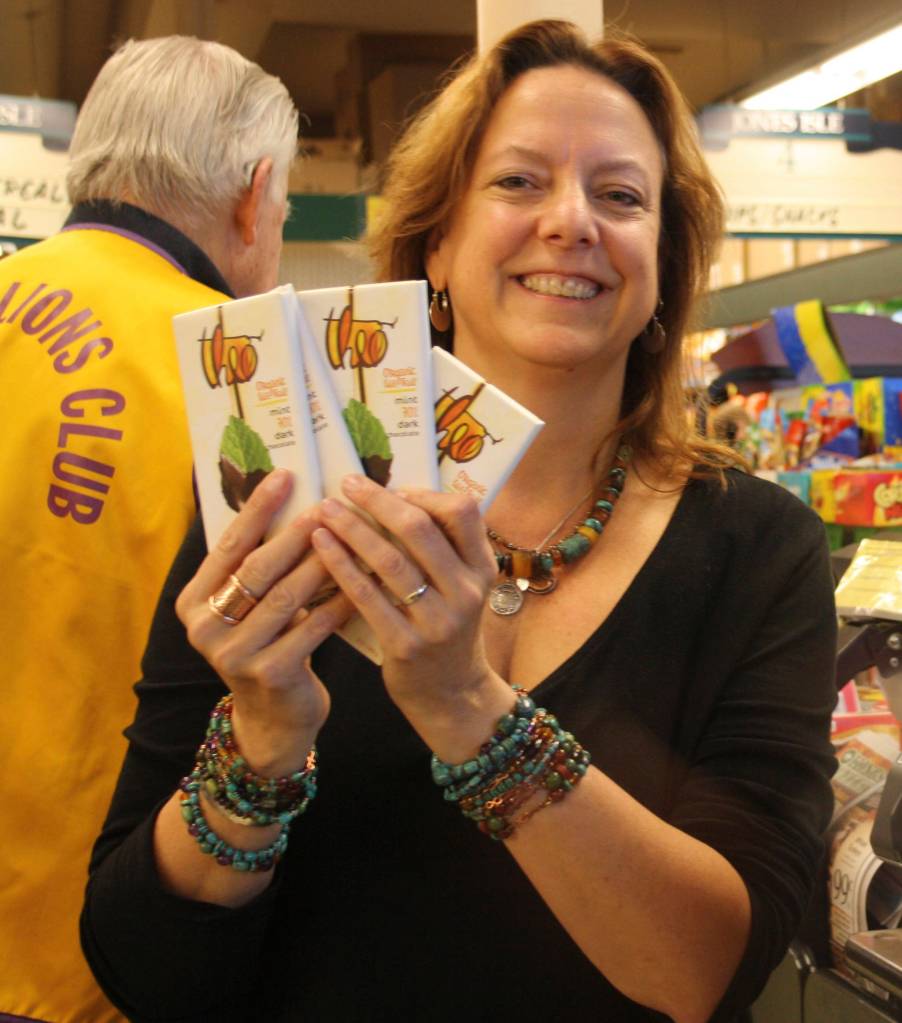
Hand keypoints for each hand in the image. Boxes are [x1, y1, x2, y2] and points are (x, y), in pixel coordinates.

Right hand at [175, 469, 353, 775]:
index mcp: (193, 602)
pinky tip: (363, 581)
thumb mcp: (250, 606)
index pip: (228, 545)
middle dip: (296, 533)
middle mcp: (205, 628)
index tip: (284, 475)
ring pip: (287, 596)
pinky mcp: (269, 673)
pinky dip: (339, 601)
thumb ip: (258, 566)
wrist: (274, 717)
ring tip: (352, 535)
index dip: (257, 509)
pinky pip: (312, 627)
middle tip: (328, 504)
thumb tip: (294, 499)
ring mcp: (234, 654)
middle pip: (258, 568)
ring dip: (323, 563)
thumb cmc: (267, 644)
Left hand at [310, 474, 511, 756]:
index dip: (424, 494)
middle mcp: (466, 592)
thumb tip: (394, 496)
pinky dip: (341, 565)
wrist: (449, 693)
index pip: (463, 512)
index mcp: (482, 568)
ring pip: (389, 561)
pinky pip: (367, 596)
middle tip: (347, 484)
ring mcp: (438, 621)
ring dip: (352, 528)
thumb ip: (443, 547)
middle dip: (378, 501)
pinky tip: (320, 546)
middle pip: (420, 530)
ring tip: (325, 510)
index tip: (393, 490)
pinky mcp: (406, 645)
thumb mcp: (462, 586)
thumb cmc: (446, 626)